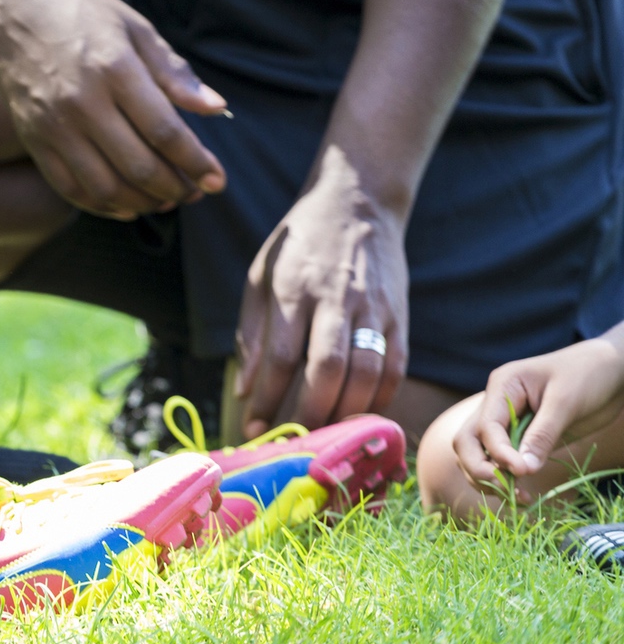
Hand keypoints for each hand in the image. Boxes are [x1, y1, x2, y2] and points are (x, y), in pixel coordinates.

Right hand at [0, 0, 229, 218]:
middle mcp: (82, 102)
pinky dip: (100, 205)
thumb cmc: (79, 10)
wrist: (9, 4)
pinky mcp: (32, 137)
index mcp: (115, 69)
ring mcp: (52, 124)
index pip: (165, 131)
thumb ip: (174, 72)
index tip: (216, 180)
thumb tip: (216, 108)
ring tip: (164, 200)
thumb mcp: (134, 28)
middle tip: (194, 192)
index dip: (196, 163)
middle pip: (138, 166)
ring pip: (104, 186)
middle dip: (176, 188)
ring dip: (142, 203)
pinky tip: (124, 205)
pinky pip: (68, 187)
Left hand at [235, 158, 408, 435]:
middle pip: (329, 369)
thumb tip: (244, 389)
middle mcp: (336, 299)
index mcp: (293, 289)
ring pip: (367, 372)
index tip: (254, 427)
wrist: (358, 202)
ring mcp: (373, 307)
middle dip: (312, 413)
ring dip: (347, 412)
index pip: (283, 356)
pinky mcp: (399, 314)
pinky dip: (379, 397)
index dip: (269, 397)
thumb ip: (251, 332)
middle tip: (296, 441)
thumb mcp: (260, 274)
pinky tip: (359, 414)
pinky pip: (394, 366)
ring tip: (326, 435)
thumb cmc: (299, 245)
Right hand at [453, 336, 623, 490]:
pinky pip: (501, 461)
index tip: (521, 472)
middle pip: (467, 441)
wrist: (610, 370)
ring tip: (518, 497)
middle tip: (506, 490)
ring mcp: (505, 422)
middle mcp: (496, 405)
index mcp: (502, 387)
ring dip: (489, 479)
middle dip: (479, 468)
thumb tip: (522, 470)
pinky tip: (522, 493)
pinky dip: (505, 479)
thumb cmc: (588, 375)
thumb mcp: (566, 403)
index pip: (486, 426)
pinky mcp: (520, 438)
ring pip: (477, 454)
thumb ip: (542, 435)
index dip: (498, 453)